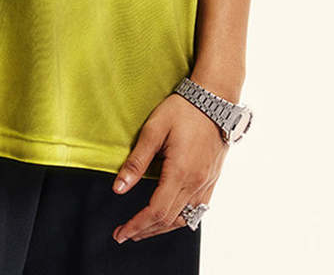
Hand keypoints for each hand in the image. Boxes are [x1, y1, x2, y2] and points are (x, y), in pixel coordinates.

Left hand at [111, 92, 227, 241]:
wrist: (214, 100)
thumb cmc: (182, 110)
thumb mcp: (153, 130)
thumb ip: (136, 162)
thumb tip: (119, 189)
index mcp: (180, 172)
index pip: (156, 211)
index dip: (136, 225)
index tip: (120, 233)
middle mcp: (196, 183)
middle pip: (168, 220)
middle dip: (144, 230)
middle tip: (124, 234)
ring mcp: (207, 183)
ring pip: (184, 219)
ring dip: (161, 228)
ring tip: (142, 230)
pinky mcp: (212, 180)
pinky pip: (197, 210)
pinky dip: (180, 220)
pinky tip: (169, 219)